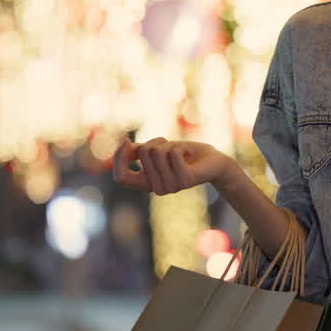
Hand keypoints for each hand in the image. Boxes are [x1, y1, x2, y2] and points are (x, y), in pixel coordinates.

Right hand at [111, 136, 237, 194]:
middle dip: (155, 141)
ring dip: (169, 144)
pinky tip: (188, 155)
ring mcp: (170, 187)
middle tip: (169, 146)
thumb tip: (118, 151)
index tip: (126, 140)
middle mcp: (156, 189)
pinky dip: (180, 147)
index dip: (119, 158)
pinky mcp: (184, 181)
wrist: (213, 161)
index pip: (121, 177)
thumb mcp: (156, 150)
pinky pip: (173, 153)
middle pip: (142, 154)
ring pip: (157, 152)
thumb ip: (137, 152)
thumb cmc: (183, 155)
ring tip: (181, 152)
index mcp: (146, 184)